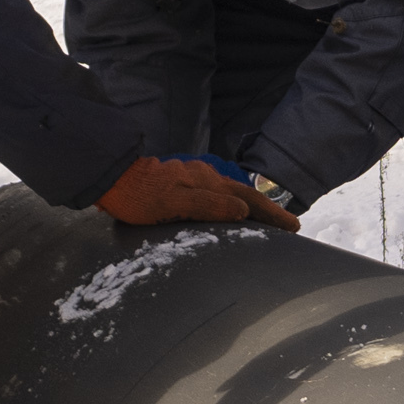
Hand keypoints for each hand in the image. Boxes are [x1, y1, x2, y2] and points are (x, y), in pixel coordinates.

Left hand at [98, 155, 295, 228]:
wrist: (110, 178)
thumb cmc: (139, 197)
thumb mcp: (174, 203)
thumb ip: (209, 206)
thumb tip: (243, 211)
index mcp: (208, 182)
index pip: (249, 199)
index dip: (272, 214)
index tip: (293, 226)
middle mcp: (204, 176)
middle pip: (244, 194)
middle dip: (267, 210)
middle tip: (288, 225)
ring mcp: (192, 178)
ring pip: (230, 192)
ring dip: (250, 206)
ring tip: (265, 220)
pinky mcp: (179, 183)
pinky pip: (215, 194)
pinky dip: (230, 203)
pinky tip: (226, 210)